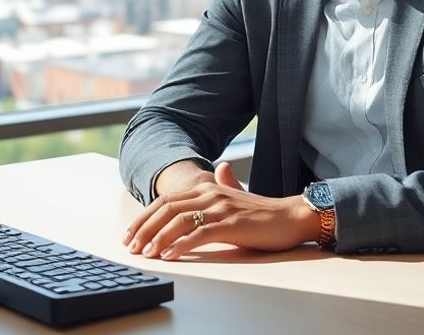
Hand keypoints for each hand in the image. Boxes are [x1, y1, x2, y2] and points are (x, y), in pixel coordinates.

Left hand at [121, 162, 319, 260]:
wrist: (292, 216)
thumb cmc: (264, 213)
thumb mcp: (238, 196)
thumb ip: (226, 184)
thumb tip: (220, 168)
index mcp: (207, 187)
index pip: (166, 201)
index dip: (145, 217)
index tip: (130, 234)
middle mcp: (210, 193)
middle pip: (167, 209)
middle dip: (144, 228)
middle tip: (130, 246)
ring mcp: (221, 208)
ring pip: (179, 221)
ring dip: (158, 238)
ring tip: (146, 253)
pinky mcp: (232, 224)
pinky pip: (200, 234)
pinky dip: (181, 245)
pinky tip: (170, 255)